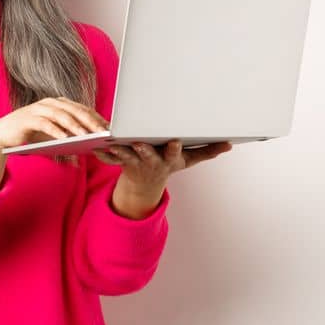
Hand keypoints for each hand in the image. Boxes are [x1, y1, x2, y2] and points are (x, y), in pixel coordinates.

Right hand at [0, 97, 108, 174]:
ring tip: (88, 136)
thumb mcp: (53, 136)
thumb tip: (88, 149)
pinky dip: (56, 131)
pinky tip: (66, 138)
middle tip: (104, 132)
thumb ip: (69, 138)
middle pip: (75, 110)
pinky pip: (45, 124)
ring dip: (76, 126)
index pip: (82, 109)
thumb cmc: (31, 136)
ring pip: (62, 116)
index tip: (110, 128)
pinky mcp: (28, 119)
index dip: (96, 118)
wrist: (2, 136)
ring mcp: (38, 109)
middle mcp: (50, 103)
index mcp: (58, 104)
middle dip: (90, 121)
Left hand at [93, 140, 234, 194]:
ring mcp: (136, 163)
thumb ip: (208, 151)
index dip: (174, 148)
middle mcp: (153, 162)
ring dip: (120, 151)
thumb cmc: (168, 163)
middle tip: (138, 142)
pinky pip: (110, 160)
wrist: (146, 183)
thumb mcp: (189, 159)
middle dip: (144, 149)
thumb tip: (230, 144)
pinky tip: (95, 149)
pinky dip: (103, 156)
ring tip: (112, 144)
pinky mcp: (121, 163)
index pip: (174, 153)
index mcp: (169, 159)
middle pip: (148, 155)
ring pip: (127, 157)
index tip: (174, 141)